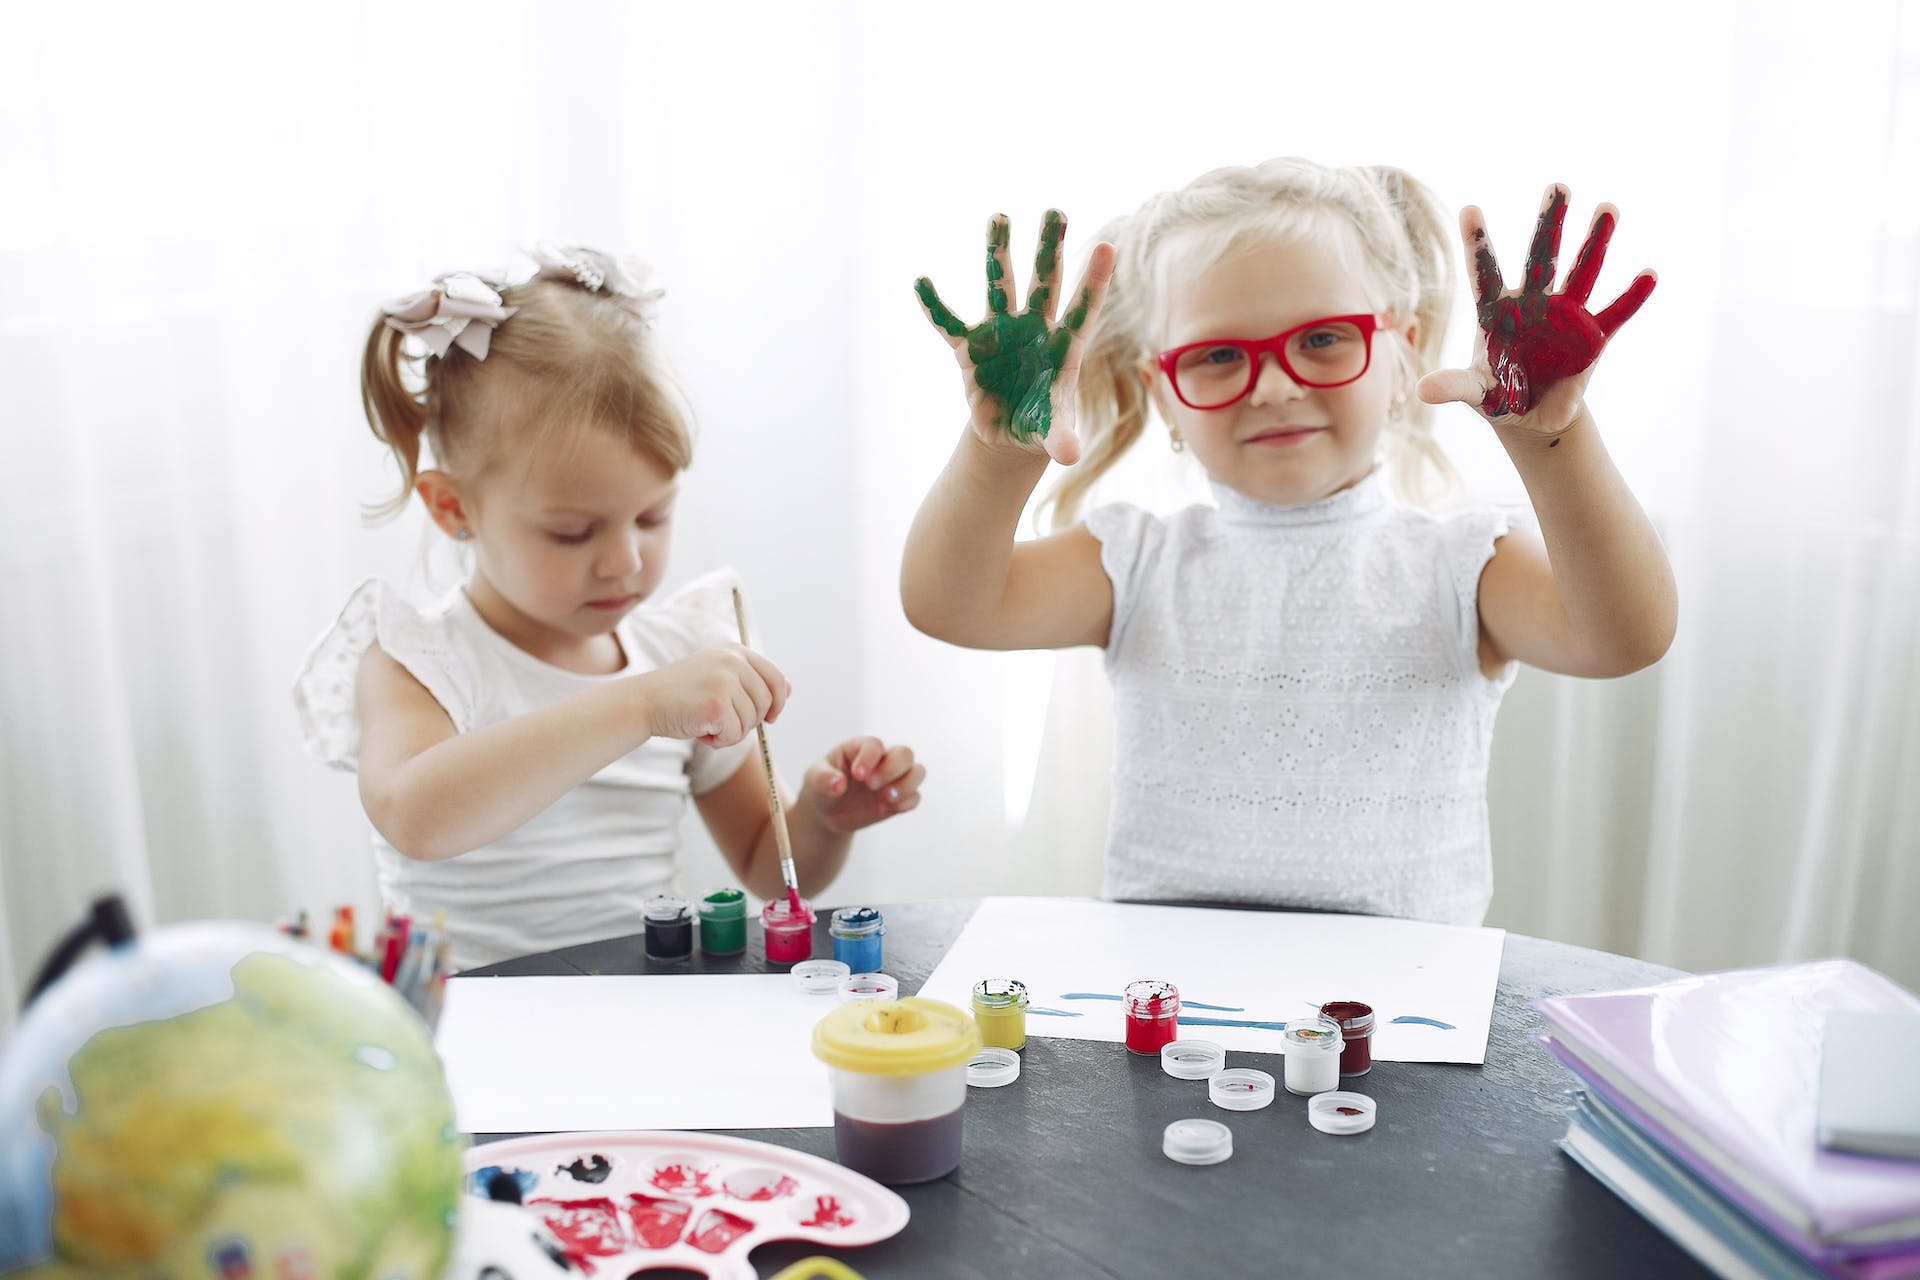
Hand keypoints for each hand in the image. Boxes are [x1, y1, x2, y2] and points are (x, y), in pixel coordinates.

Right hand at [635, 644, 788, 746]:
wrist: (644, 702)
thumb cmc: (682, 695)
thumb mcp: (720, 678)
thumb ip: (753, 681)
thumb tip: (789, 689)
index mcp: (735, 652)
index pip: (775, 677)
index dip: (778, 701)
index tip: (771, 717)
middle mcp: (733, 661)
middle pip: (767, 702)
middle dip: (750, 720)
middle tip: (723, 721)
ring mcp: (725, 681)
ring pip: (751, 721)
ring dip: (731, 732)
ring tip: (706, 723)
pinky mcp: (717, 704)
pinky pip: (735, 734)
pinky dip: (719, 740)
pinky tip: (701, 731)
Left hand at [802, 736, 923, 833]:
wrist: (828, 812)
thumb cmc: (821, 787)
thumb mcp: (814, 780)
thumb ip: (823, 779)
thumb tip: (838, 784)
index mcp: (860, 747)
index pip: (874, 745)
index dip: (870, 758)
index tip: (858, 775)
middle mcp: (882, 759)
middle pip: (905, 753)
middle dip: (892, 769)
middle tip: (871, 786)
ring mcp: (893, 779)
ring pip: (917, 772)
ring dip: (906, 785)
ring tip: (885, 798)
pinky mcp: (899, 798)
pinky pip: (915, 797)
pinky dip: (906, 803)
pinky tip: (885, 809)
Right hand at [915, 210, 1115, 464]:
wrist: (1010, 433)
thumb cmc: (1042, 426)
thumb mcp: (1052, 433)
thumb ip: (1061, 437)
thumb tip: (1068, 456)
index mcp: (1064, 346)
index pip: (1083, 309)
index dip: (1094, 281)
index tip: (1108, 246)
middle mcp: (1034, 329)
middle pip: (1044, 283)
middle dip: (1049, 248)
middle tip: (1056, 211)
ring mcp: (1001, 333)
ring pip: (999, 285)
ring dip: (998, 252)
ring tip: (999, 216)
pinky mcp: (970, 348)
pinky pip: (949, 324)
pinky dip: (935, 306)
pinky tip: (921, 282)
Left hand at [1419, 185, 1655, 433]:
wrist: (1532, 417)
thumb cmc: (1498, 397)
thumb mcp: (1476, 394)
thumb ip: (1455, 387)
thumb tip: (1421, 391)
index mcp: (1496, 313)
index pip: (1484, 272)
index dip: (1477, 243)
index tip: (1469, 208)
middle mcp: (1533, 304)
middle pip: (1540, 257)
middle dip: (1549, 223)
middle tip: (1558, 186)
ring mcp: (1566, 316)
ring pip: (1581, 272)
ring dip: (1595, 241)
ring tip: (1607, 207)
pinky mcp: (1594, 337)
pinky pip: (1616, 314)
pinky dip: (1632, 297)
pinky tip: (1649, 274)